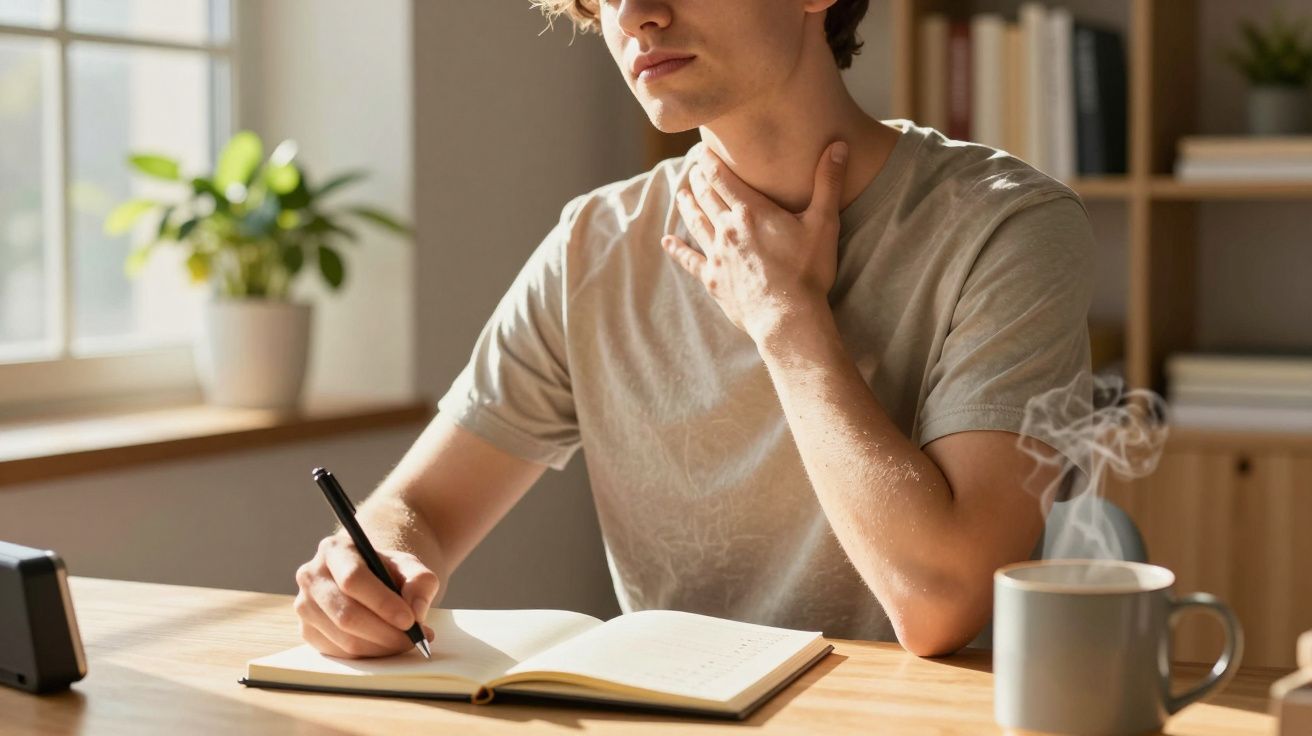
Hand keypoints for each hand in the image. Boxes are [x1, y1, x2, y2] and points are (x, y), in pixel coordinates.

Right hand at [294, 534, 439, 657]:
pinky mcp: (307, 631)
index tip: (410, 620)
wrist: (369, 579)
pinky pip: (339, 653)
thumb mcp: (410, 567)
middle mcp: (312, 576)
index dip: (382, 603)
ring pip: (343, 639)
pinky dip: (368, 655)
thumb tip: (416, 610)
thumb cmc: (388, 571)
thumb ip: (420, 582)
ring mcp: (304, 606)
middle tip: (413, 639)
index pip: (353, 579)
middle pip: (346, 614)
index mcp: (334, 550)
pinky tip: (386, 646)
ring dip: (380, 647)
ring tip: (406, 642)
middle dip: (385, 632)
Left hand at [662, 140, 847, 341]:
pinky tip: (667, 242)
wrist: (787, 319)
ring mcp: (717, 255)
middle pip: (705, 197)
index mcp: (750, 211)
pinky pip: (690, 260)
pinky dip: (678, 250)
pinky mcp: (713, 280)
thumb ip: (828, 183)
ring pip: (696, 223)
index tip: (703, 149)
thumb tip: (839, 146)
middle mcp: (727, 229)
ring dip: (687, 205)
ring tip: (681, 193)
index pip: (721, 177)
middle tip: (693, 168)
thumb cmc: (807, 272)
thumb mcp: (824, 223)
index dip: (709, 161)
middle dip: (698, 180)